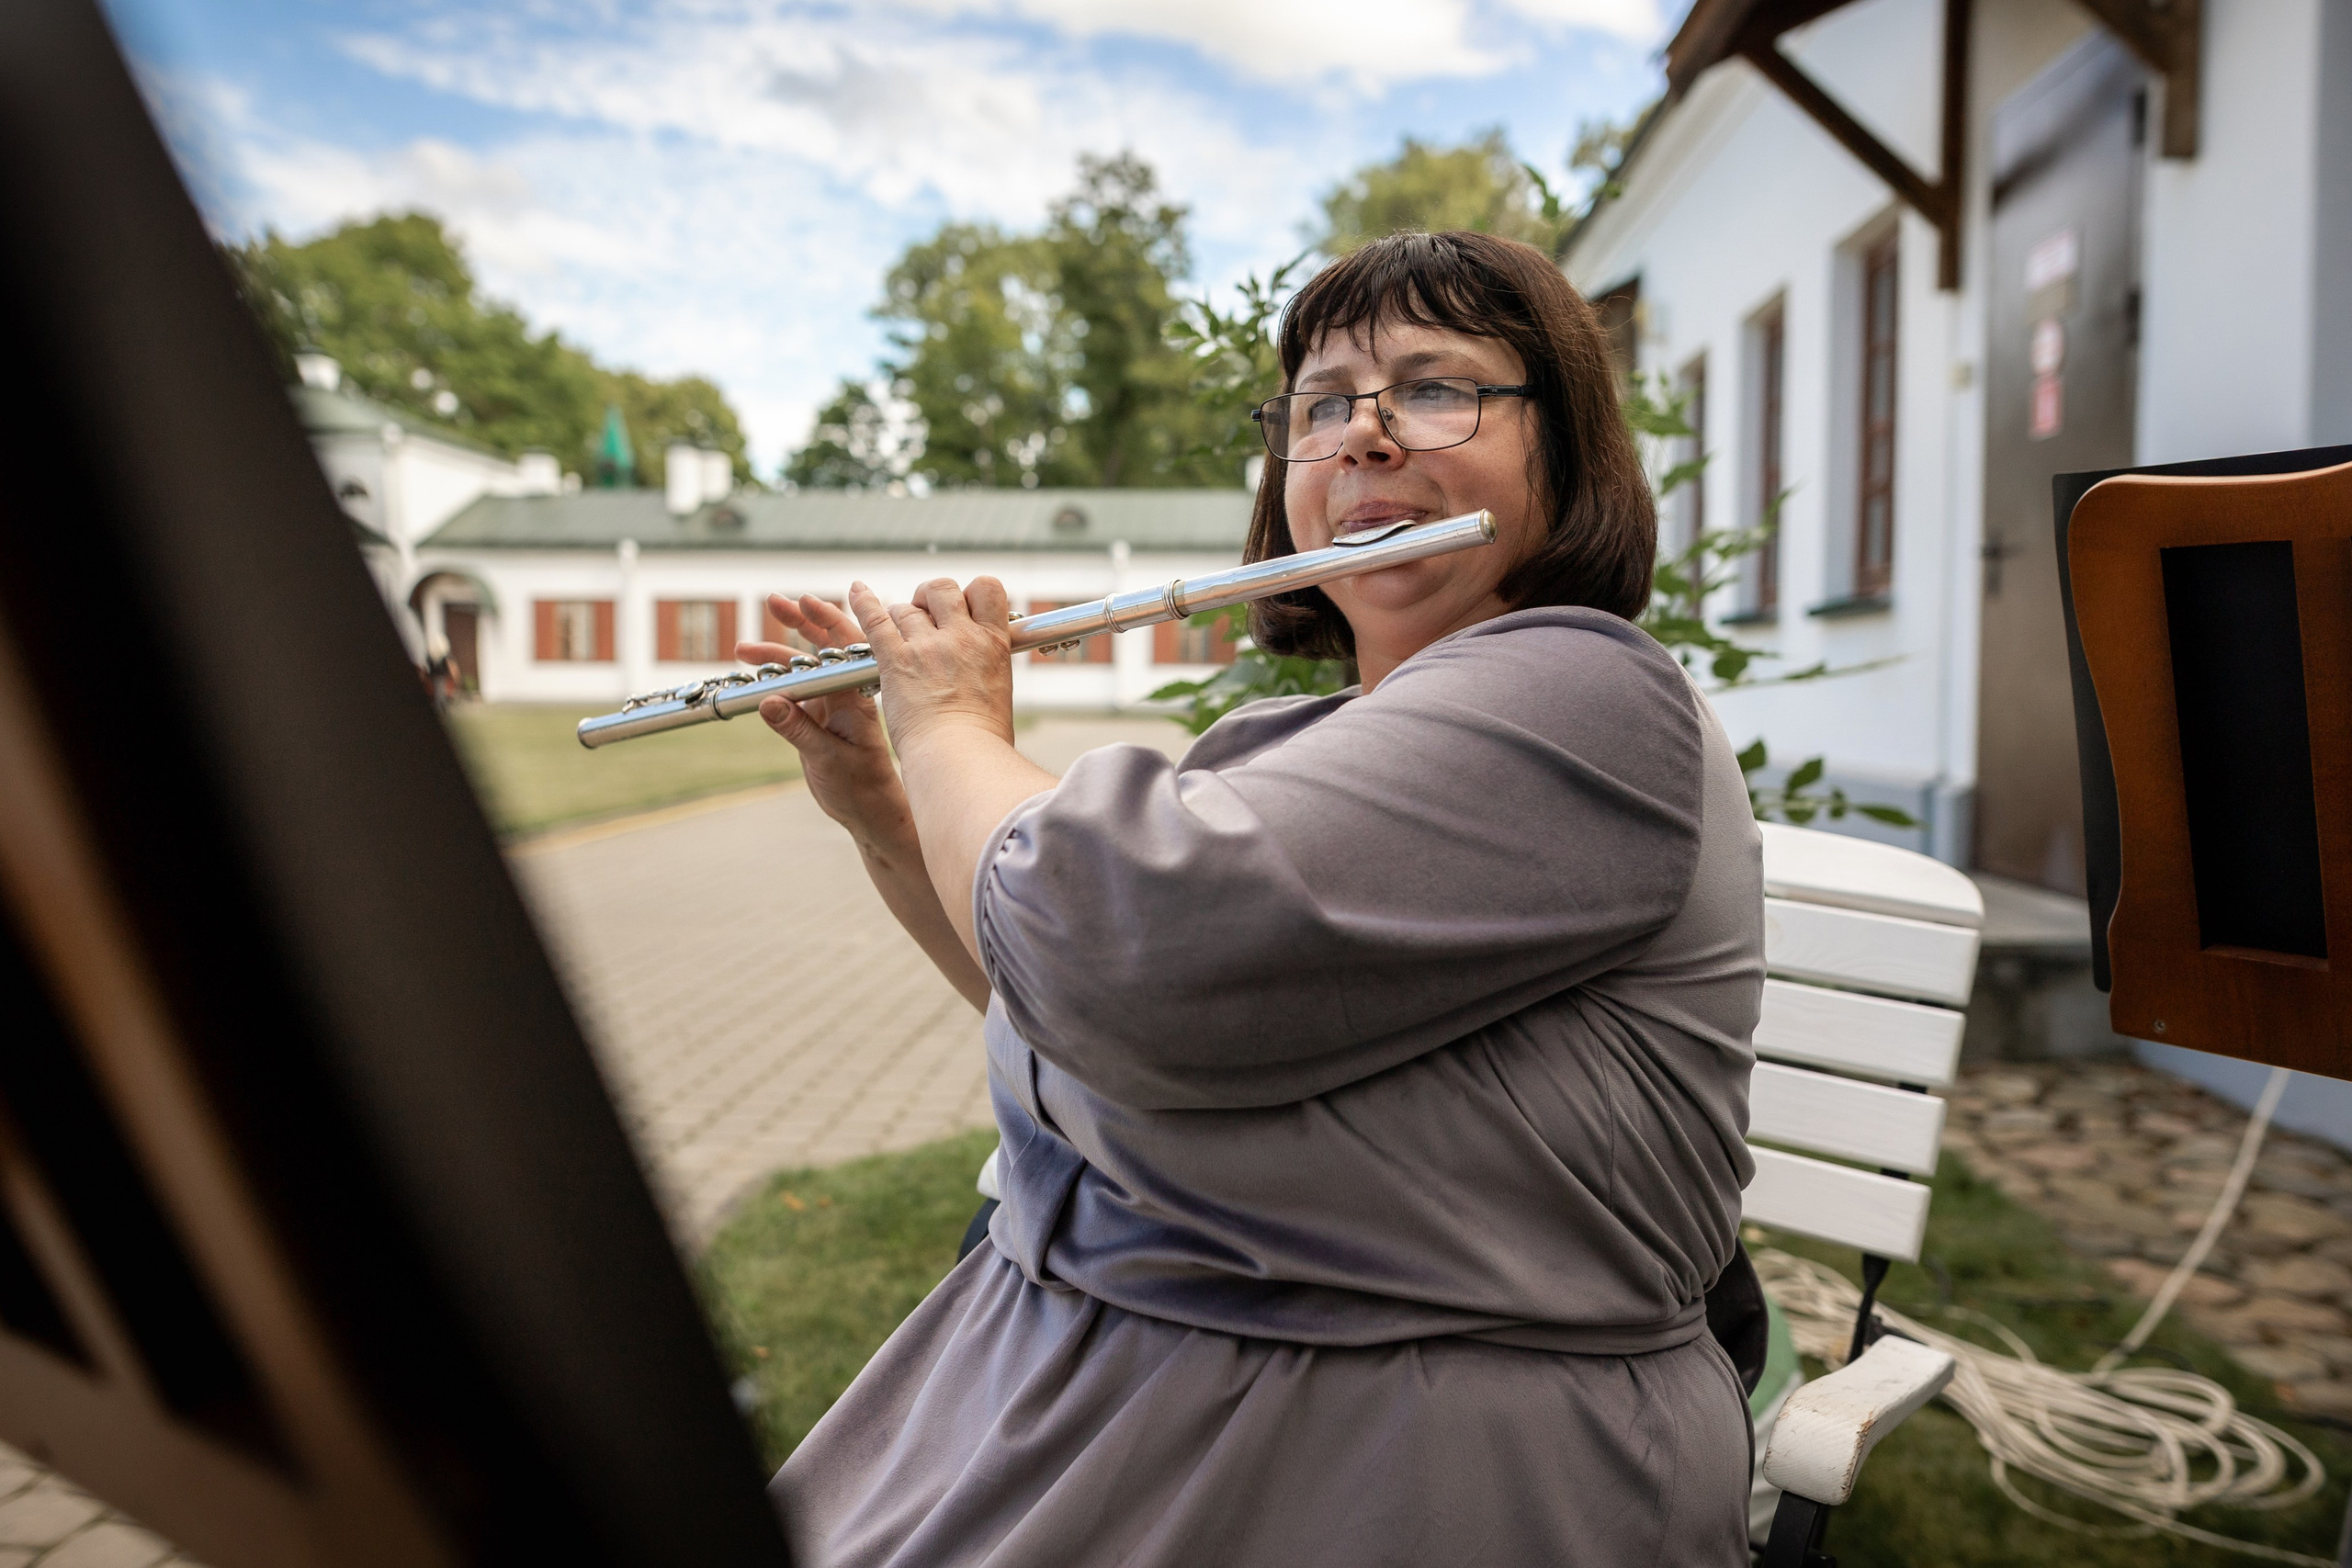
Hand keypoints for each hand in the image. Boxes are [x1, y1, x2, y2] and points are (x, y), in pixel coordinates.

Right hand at [739, 593, 910, 853]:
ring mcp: (829, 704)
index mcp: (857, 695)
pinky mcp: (815, 719)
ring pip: (802, 670)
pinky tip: (752, 676)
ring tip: (743, 649)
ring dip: (775, 656)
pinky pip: (792, 692)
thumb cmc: (862, 787)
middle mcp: (844, 693)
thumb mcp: (827, 758)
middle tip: (774, 602)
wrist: (869, 813)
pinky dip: (773, 682)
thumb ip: (797, 730)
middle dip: (799, 622)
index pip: (844, 647)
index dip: (826, 620)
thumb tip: (768, 702)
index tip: (804, 601)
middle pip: (823, 647)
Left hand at [847, 577, 1016, 759]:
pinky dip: (863, 603)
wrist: (961, 759)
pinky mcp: (896, 661)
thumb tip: (982, 670)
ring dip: (901, 616)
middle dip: (931, 597)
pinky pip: (876, 620)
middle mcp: (961, 637)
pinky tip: (855, 591)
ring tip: (898, 633)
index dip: (972, 593)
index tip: (963, 609)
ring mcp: (927, 647)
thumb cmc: (983, 741)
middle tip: (926, 614)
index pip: (987, 589)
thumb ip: (988, 669)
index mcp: (994, 643)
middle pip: (943, 589)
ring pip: (907, 608)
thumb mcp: (1000, 692)